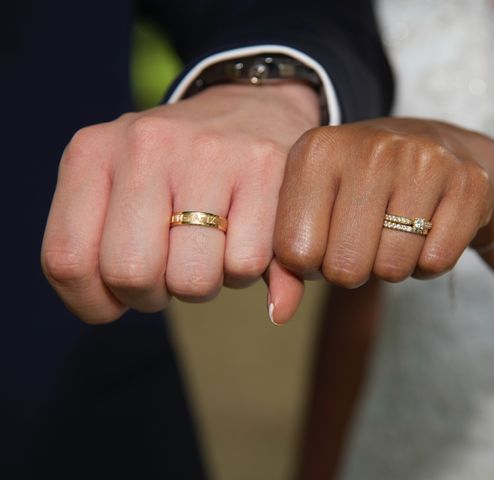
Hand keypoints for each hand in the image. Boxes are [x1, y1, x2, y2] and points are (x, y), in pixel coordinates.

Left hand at [41, 83, 316, 322]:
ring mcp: (206, 152)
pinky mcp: (262, 165)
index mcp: (92, 152)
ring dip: (205, 283)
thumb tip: (240, 314)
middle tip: (171, 271)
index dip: (95, 300)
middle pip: (132, 274)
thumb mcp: (134, 191)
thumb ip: (136, 258)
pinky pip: (245, 264)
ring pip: (193, 279)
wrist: (250, 107)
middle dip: (155, 295)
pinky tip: (245, 238)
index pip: (67, 260)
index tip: (122, 294)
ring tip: (210, 250)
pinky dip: (246, 269)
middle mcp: (145, 144)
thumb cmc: (181, 168)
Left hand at [269, 118, 493, 321]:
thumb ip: (285, 261)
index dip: (311, 263)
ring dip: (391, 266)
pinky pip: (436, 262)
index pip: (296, 253)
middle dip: (352, 269)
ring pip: (392, 269)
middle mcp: (370, 149)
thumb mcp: (312, 206)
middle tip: (363, 240)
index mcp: (317, 150)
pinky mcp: (469, 183)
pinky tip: (426, 228)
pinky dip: (428, 262)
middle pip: (345, 268)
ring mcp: (424, 161)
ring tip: (395, 229)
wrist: (432, 145)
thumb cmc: (359, 187)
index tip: (325, 240)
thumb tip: (280, 314)